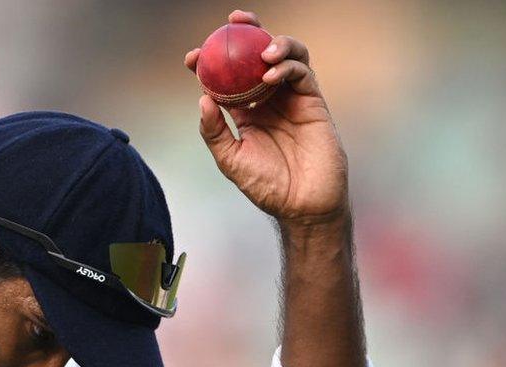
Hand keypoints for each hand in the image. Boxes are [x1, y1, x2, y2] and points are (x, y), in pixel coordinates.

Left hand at [186, 10, 347, 223]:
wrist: (302, 205)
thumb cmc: (267, 186)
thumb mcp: (231, 160)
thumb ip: (214, 132)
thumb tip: (202, 99)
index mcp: (245, 110)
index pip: (226, 77)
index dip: (210, 61)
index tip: (192, 57)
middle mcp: (268, 99)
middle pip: (257, 55)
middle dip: (246, 32)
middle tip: (233, 21)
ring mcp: (291, 98)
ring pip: (286, 55)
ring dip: (273, 43)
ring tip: (260, 50)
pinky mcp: (313, 102)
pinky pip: (302, 73)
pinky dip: (287, 66)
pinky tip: (271, 73)